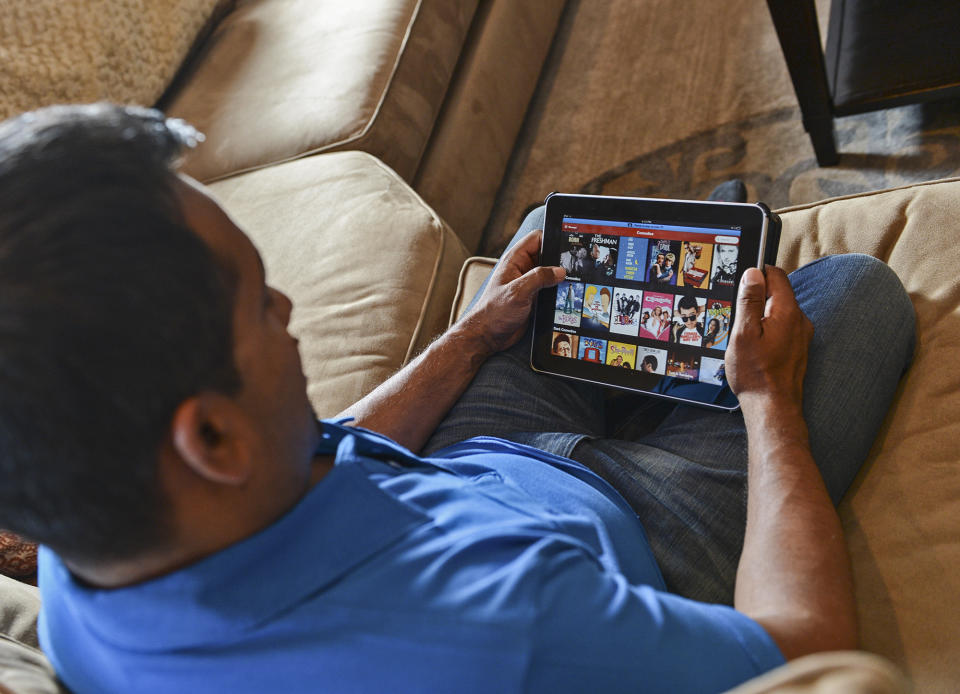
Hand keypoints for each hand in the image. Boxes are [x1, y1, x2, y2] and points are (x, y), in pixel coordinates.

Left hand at [459, 229, 564, 354]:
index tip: (566, 247)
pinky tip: (565, 295)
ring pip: (550, 273)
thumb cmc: (494, 312)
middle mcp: (522, 269)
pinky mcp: (533, 297)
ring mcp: (528, 283)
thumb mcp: (518, 291)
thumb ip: (539, 277)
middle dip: (560, 261)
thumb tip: (559, 271)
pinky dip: (558, 291)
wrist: (488, 335)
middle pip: (547, 255)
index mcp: (515, 260)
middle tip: (573, 268)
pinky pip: (550, 288)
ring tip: (571, 282)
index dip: (552, 239)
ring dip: (559, 278)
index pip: (537, 238)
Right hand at [726, 266, 813, 408]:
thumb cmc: (756, 374)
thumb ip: (749, 300)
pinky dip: (768, 330)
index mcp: (787, 312)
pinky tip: (755, 348)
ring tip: (745, 336)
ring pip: (779, 311)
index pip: (776, 275)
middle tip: (737, 316)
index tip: (740, 284)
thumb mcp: (744, 333)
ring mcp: (802, 335)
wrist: (773, 408)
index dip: (756, 275)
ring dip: (761, 316)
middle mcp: (800, 320)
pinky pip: (783, 328)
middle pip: (778, 293)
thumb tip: (753, 274)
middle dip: (757, 298)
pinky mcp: (799, 348)